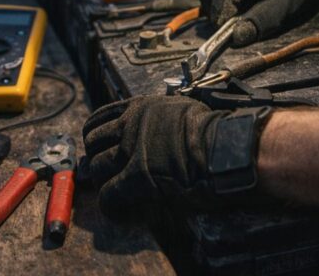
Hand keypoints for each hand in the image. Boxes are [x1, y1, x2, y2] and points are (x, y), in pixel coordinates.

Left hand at [82, 96, 221, 218]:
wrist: (226, 148)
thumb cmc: (214, 131)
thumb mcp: (181, 110)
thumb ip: (161, 116)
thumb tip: (161, 125)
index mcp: (141, 107)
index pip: (101, 117)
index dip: (96, 134)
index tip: (98, 145)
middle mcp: (130, 125)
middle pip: (92, 141)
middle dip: (95, 157)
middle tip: (104, 171)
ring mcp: (131, 150)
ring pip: (97, 167)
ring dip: (103, 181)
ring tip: (115, 191)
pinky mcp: (136, 178)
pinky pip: (108, 194)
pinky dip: (111, 205)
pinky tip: (121, 210)